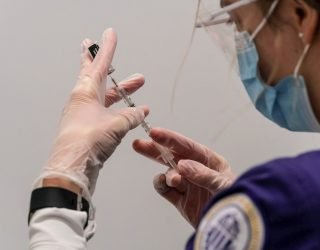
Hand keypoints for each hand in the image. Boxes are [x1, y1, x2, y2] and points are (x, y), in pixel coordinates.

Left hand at [37, 28, 148, 197]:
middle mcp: (83, 101)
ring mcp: (85, 115)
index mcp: (85, 92)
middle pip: (101, 81)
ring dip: (122, 95)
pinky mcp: (88, 129)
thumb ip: (131, 116)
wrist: (73, 166)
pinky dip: (119, 112)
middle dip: (118, 75)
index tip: (109, 34)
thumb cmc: (87, 141)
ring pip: (106, 99)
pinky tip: (130, 115)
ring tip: (138, 90)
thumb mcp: (116, 124)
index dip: (106, 49)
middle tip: (130, 72)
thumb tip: (141, 111)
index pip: (98, 64)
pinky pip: (107, 114)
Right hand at [133, 128, 234, 227]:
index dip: (170, 139)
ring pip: (168, 173)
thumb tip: (182, 165)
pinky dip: (161, 186)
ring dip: (167, 175)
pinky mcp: (180, 200)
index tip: (155, 133)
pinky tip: (164, 185)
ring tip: (173, 182)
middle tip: (139, 144)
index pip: (187, 147)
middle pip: (172, 157)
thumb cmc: (235, 201)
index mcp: (209, 161)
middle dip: (156, 150)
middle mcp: (196, 170)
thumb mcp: (223, 184)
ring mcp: (187, 185)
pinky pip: (165, 189)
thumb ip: (202, 174)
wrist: (231, 229)